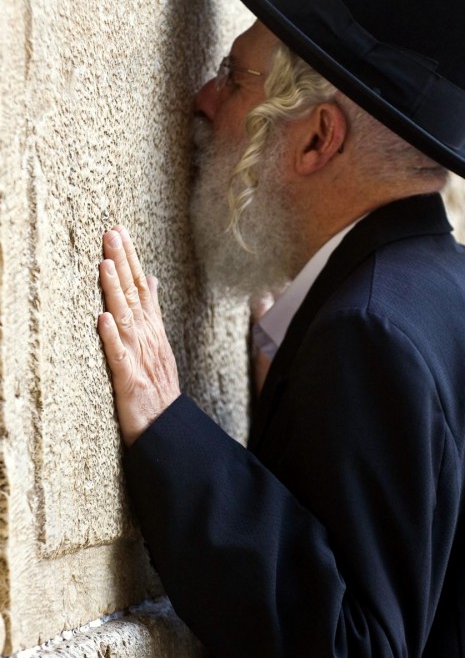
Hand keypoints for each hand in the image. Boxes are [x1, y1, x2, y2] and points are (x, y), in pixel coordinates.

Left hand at [97, 226, 179, 445]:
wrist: (168, 425)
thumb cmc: (158, 385)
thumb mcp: (158, 341)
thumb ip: (153, 310)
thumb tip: (153, 278)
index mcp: (152, 328)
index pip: (142, 285)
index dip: (131, 258)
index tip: (121, 232)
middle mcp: (147, 337)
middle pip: (134, 293)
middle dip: (123, 262)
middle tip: (112, 234)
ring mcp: (139, 356)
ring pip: (126, 318)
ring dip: (115, 291)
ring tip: (105, 266)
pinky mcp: (129, 378)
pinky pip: (119, 355)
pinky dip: (111, 337)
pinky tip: (103, 319)